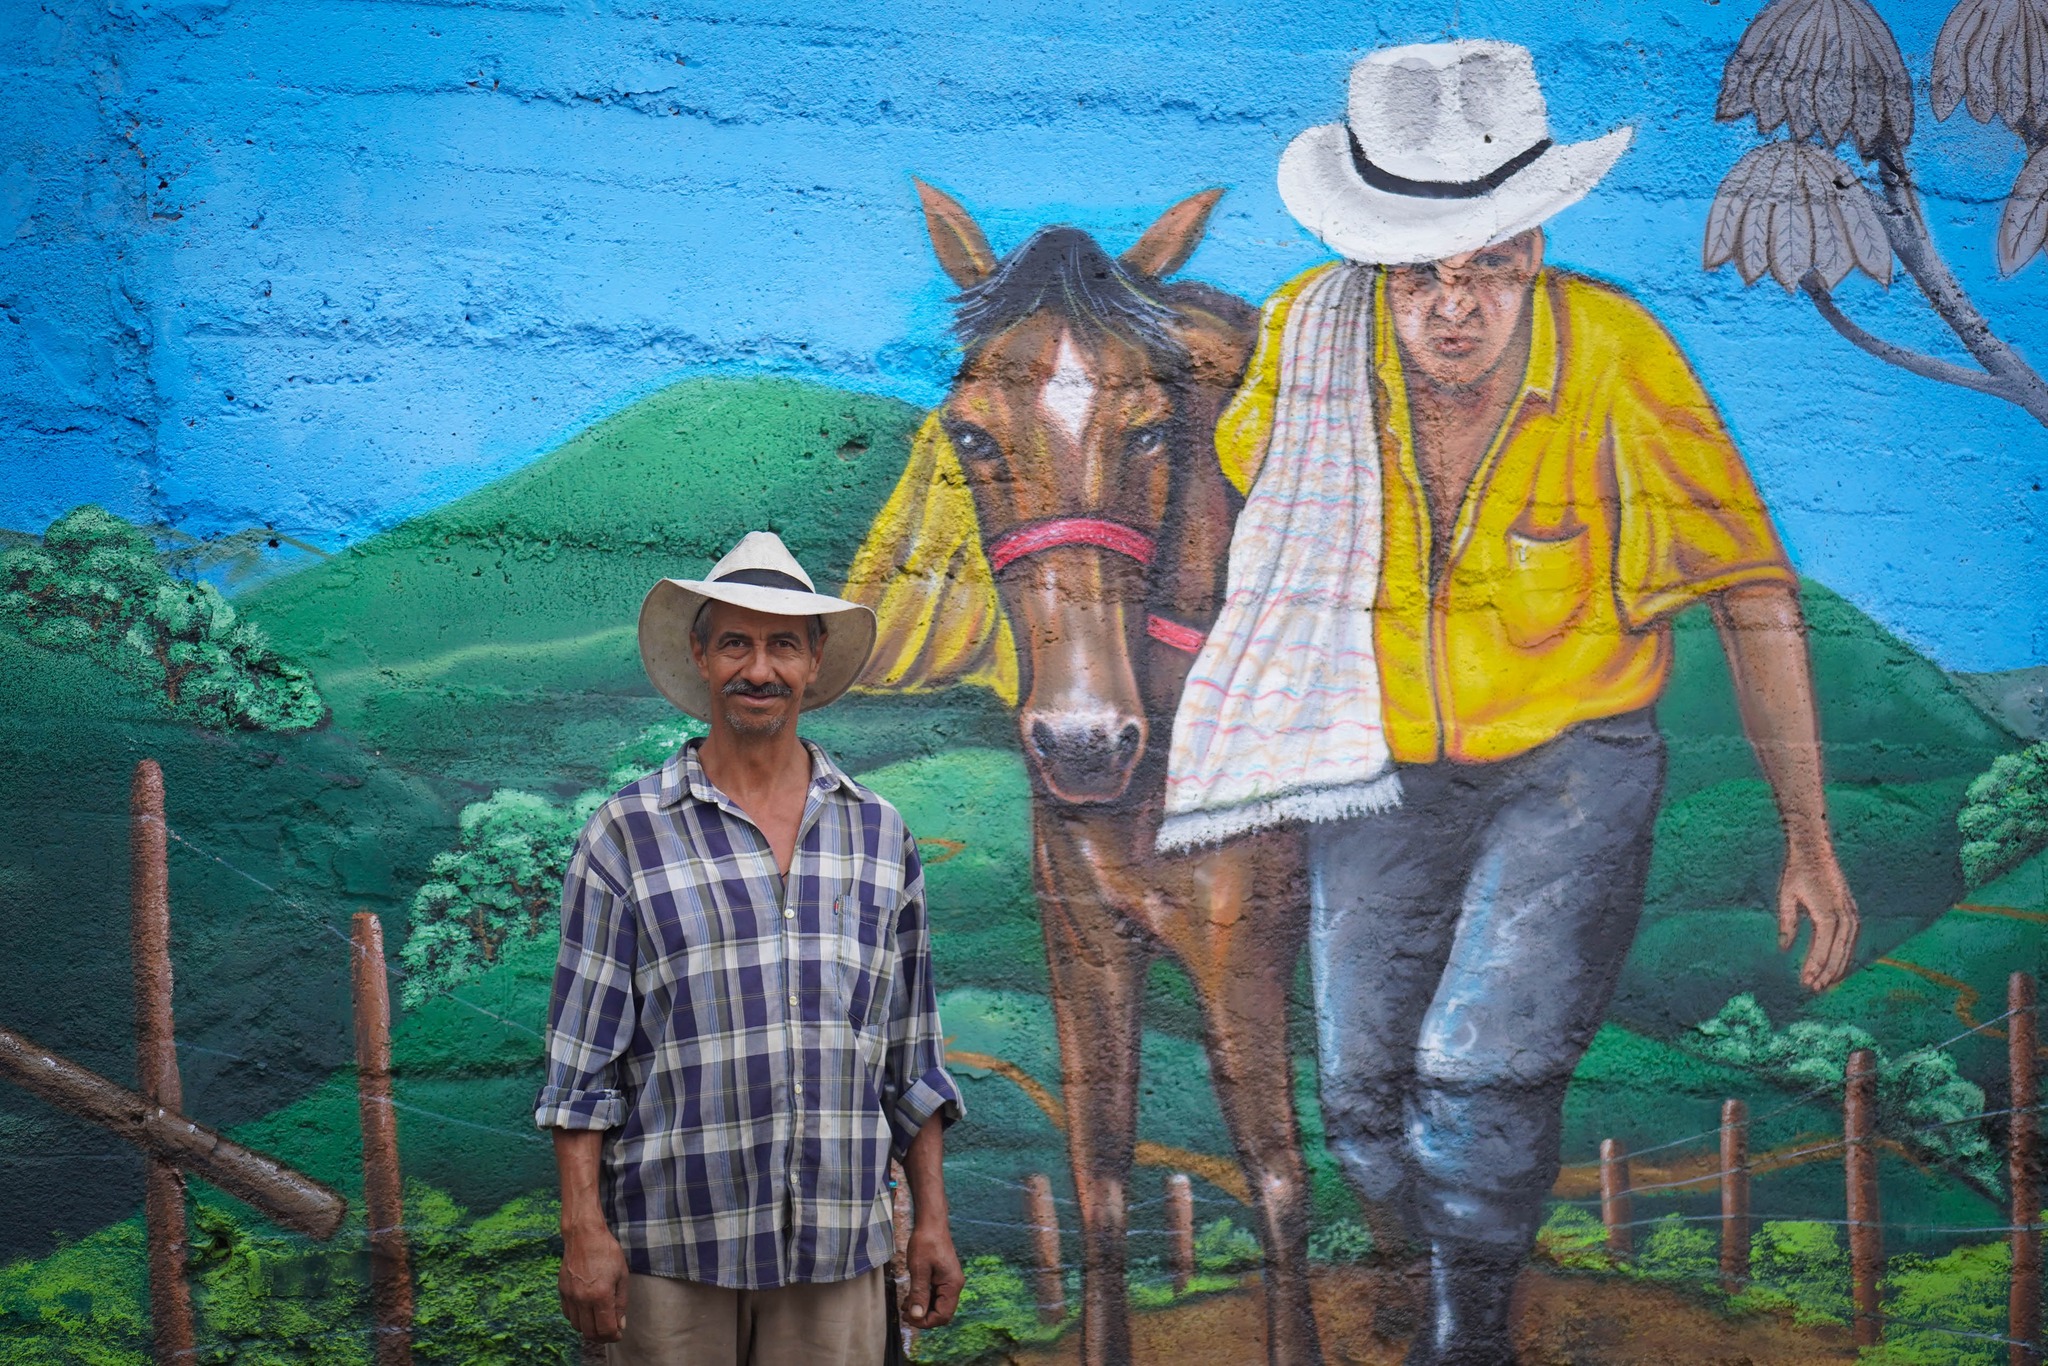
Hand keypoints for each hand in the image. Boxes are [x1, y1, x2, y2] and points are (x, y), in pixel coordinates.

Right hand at [559, 1224, 630, 1343]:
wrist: (584, 1236)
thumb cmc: (607, 1253)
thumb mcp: (622, 1276)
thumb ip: (621, 1303)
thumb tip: (620, 1325)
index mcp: (601, 1295)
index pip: (605, 1329)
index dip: (613, 1336)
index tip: (618, 1334)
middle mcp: (582, 1299)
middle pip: (589, 1332)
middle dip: (601, 1337)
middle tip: (610, 1332)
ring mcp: (570, 1296)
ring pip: (577, 1326)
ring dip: (589, 1329)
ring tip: (599, 1322)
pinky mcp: (562, 1291)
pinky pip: (568, 1314)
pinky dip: (578, 1319)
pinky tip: (587, 1312)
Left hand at [903, 1223, 962, 1329]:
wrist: (931, 1223)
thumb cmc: (926, 1242)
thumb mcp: (919, 1269)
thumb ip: (919, 1293)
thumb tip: (917, 1316)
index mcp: (952, 1285)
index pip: (943, 1315)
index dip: (925, 1321)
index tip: (908, 1317)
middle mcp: (954, 1285)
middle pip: (942, 1313)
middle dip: (923, 1316)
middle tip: (905, 1313)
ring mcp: (950, 1281)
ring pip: (938, 1305)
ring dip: (922, 1309)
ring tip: (905, 1306)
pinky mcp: (943, 1277)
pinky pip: (935, 1295)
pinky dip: (924, 1299)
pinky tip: (910, 1297)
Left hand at [1779, 838, 1858, 991]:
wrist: (1815, 849)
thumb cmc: (1797, 872)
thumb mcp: (1786, 896)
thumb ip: (1787, 923)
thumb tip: (1783, 950)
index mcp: (1827, 912)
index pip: (1822, 947)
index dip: (1815, 966)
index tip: (1805, 982)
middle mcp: (1844, 914)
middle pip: (1838, 952)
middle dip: (1826, 972)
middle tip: (1814, 989)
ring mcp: (1851, 912)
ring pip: (1848, 948)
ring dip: (1837, 967)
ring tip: (1825, 983)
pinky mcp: (1853, 911)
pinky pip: (1851, 939)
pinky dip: (1844, 954)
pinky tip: (1835, 965)